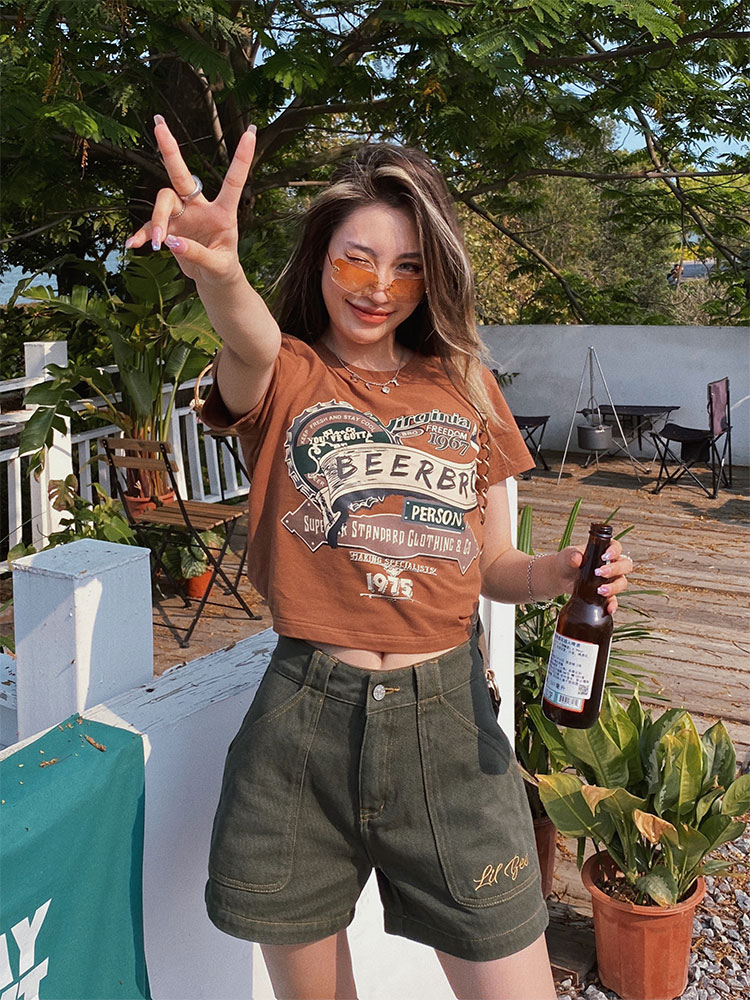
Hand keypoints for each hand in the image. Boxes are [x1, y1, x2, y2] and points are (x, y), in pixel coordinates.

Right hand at [124, 115, 256, 287]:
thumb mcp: (219, 266)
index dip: (242, 158)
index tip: (251, 131)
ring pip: (163, 201)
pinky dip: (142, 235)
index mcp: (223, 212)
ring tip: (158, 243)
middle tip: (159, 124)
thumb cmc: (223, 268)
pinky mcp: (168, 229)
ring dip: (157, 220)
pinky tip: (132, 245)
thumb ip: (198, 254)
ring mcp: (182, 216)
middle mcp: (200, 207)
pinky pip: (150, 226)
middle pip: (182, 175)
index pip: (233, 181)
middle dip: (170, 150)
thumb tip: (172, 242)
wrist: (214, 280)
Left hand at [556, 539, 632, 614]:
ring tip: (600, 590)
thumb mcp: (568, 556)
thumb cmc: (567, 561)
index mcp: (604, 550)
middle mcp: (612, 564)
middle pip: (625, 565)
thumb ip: (572, 555)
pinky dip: (613, 604)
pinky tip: (610, 609)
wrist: (561, 576)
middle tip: (599, 573)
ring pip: (622, 582)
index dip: (614, 551)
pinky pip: (614, 600)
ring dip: (614, 587)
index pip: (616, 547)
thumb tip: (577, 558)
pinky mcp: (606, 594)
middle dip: (615, 569)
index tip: (605, 556)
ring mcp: (611, 580)